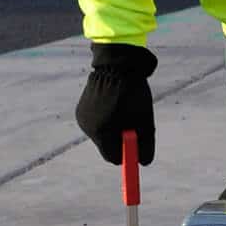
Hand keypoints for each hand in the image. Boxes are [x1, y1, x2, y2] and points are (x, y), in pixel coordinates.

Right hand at [75, 42, 156, 165]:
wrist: (116, 63)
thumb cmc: (133, 94)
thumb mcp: (145, 121)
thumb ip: (145, 145)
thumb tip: (144, 162)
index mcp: (102, 133)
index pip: (114, 158)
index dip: (127, 155)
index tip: (137, 148)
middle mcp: (88, 128)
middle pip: (106, 146)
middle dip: (120, 142)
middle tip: (134, 128)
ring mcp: (83, 117)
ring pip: (101, 133)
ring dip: (113, 128)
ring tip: (123, 107)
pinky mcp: (81, 107)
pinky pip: (96, 121)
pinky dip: (105, 117)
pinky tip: (112, 101)